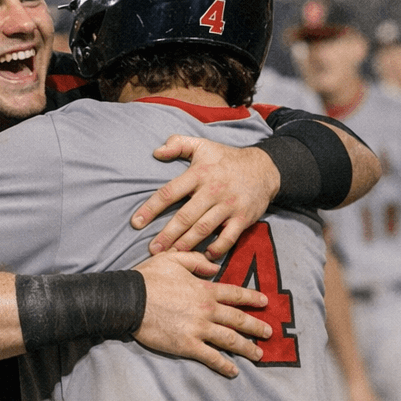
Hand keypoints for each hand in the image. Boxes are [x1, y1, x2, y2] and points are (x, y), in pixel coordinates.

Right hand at [132, 250, 269, 378]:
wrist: (130, 300)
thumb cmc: (148, 278)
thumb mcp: (173, 258)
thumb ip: (197, 261)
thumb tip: (214, 267)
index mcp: (205, 289)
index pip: (235, 294)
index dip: (252, 298)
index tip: (265, 303)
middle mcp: (207, 309)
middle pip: (238, 319)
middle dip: (256, 326)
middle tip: (269, 333)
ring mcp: (199, 328)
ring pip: (230, 339)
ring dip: (247, 347)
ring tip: (258, 354)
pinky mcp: (187, 345)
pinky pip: (211, 357)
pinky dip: (224, 365)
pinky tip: (233, 370)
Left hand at [133, 136, 280, 259]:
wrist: (264, 168)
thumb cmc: (226, 159)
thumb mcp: (202, 145)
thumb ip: (178, 144)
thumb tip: (156, 151)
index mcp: (198, 174)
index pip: (169, 192)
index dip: (151, 208)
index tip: (136, 223)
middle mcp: (212, 190)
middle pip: (185, 216)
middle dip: (167, 235)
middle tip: (152, 249)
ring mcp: (228, 205)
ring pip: (203, 229)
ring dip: (186, 244)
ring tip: (171, 255)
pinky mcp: (243, 218)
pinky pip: (228, 238)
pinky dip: (216, 249)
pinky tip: (204, 256)